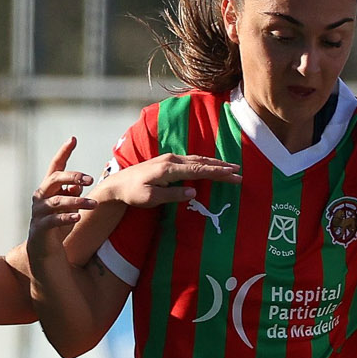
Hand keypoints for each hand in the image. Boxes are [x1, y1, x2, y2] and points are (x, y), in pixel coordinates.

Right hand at [29, 137, 97, 254]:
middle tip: (90, 179)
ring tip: (94, 204)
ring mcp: (39, 212)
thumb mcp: (70, 206)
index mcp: (49, 188)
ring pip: (58, 201)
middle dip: (73, 176)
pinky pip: (53, 220)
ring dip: (77, 201)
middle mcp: (41, 196)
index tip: (73, 139)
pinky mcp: (40, 228)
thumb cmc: (59, 224)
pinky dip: (66, 217)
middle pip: (54, 179)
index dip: (63, 152)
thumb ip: (73, 192)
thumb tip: (79, 183)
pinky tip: (78, 216)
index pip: (55, 166)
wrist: (45, 250)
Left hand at [93, 152, 241, 207]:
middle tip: (239, 171)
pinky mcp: (168, 161)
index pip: (199, 170)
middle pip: (202, 162)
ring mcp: (170, 158)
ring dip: (215, 163)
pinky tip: (212, 165)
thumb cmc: (133, 194)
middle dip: (221, 167)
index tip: (233, 175)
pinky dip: (205, 162)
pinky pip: (191, 160)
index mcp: (169, 169)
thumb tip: (193, 193)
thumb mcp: (151, 199)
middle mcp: (172, 160)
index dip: (217, 173)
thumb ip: (173, 195)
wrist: (118, 183)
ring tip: (231, 167)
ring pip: (198, 159)